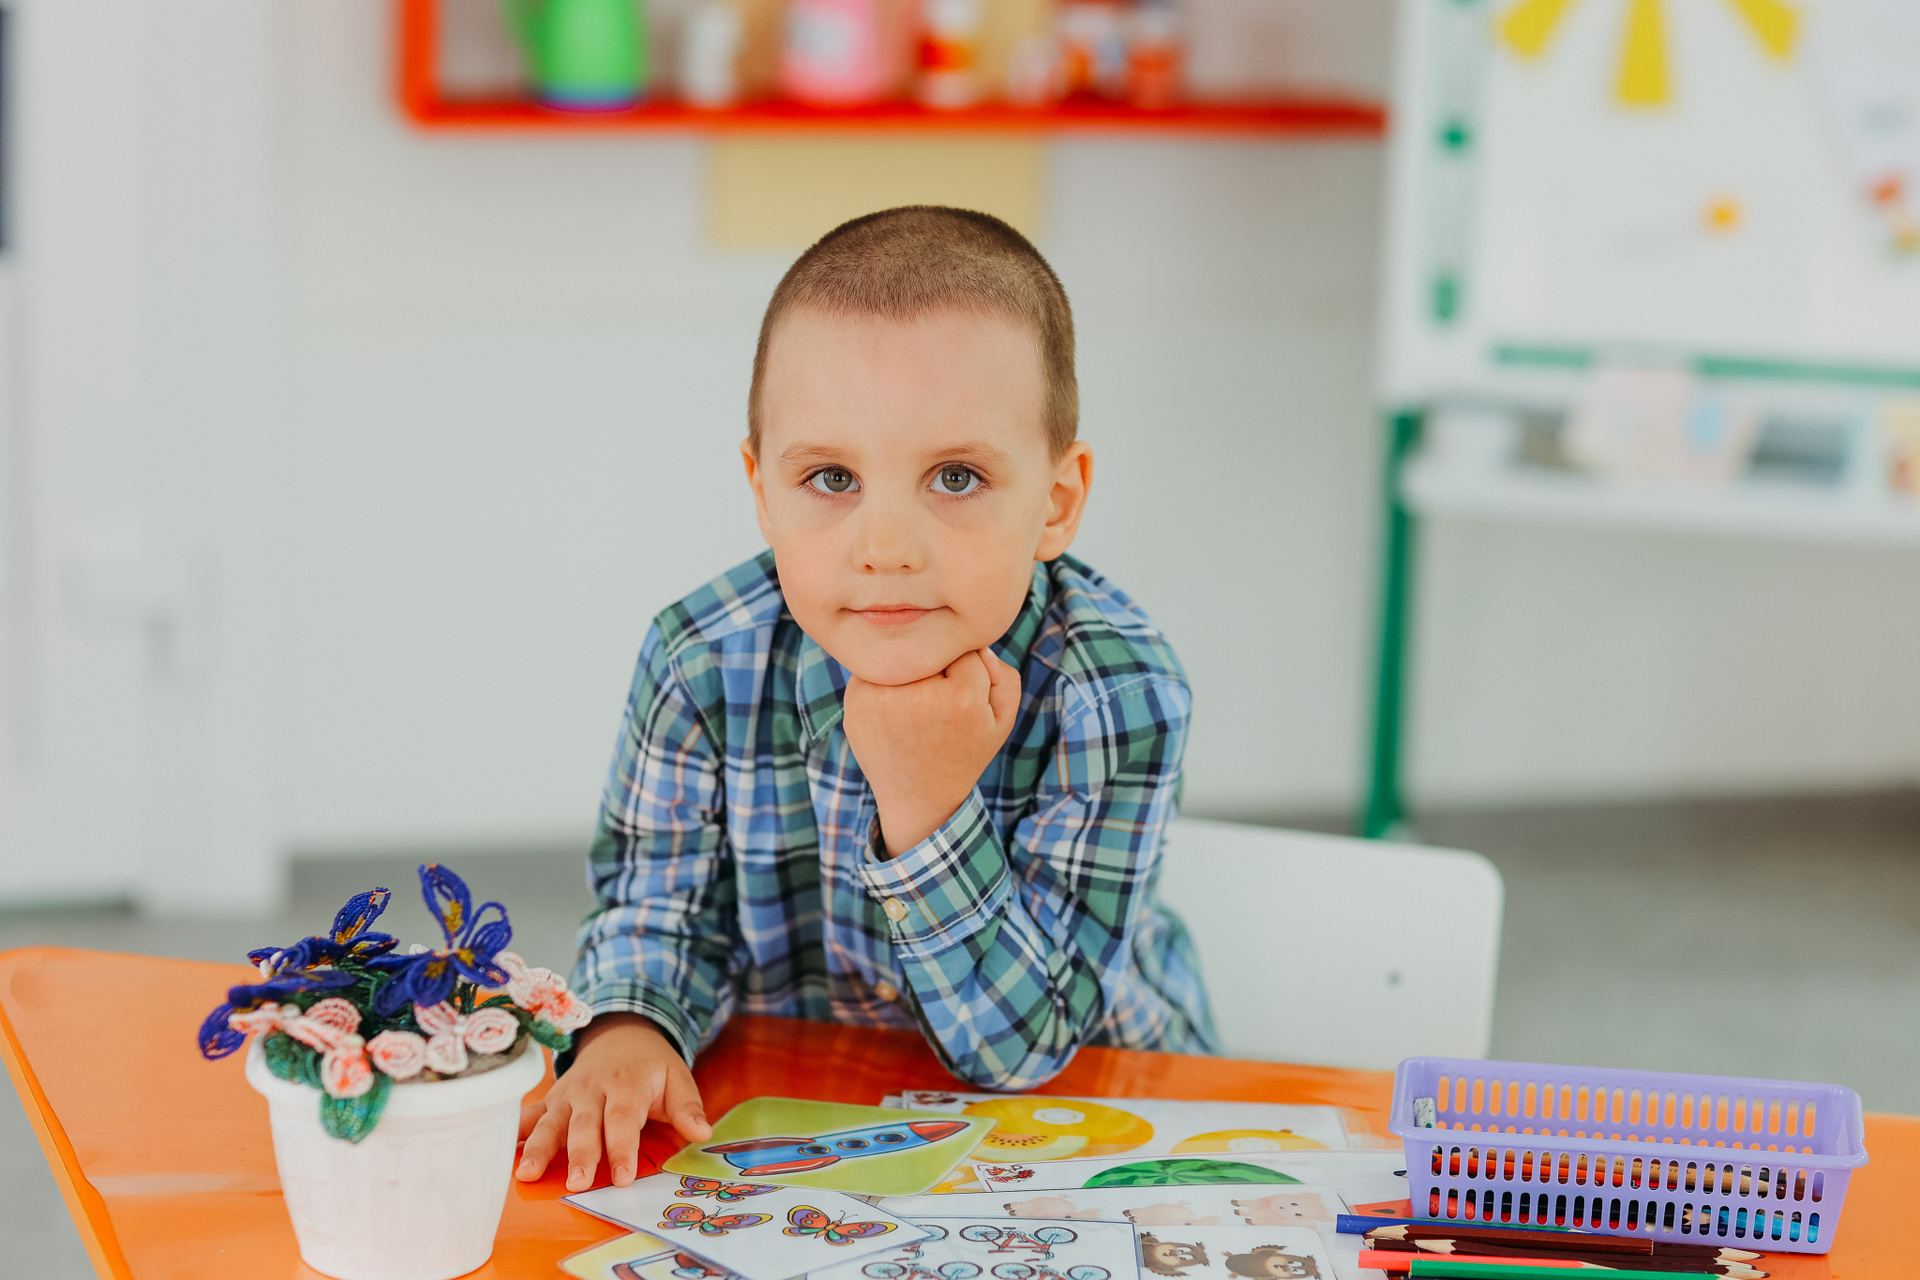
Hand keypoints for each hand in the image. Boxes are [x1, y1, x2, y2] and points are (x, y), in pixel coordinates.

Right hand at [515, 1013, 710, 1190]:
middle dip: (580, 1154)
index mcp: (626, 1084)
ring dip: (537, 1148)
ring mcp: (568, 1094)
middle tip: (577, 1184)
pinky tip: (500, 1153)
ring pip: (550, 1122)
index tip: (621, 1177)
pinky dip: (514, 1132)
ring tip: (526, 1175)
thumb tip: (702, 1134)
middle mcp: (592, 1089)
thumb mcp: (677, 1077)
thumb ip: (688, 1107)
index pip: (623, 1120)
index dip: (621, 1148)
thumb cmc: (650, 1065)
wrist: (620, 1033)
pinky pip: (529, 1114)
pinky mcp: (551, 1099)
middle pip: (584, 1125)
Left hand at [842, 647, 1020, 854]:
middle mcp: (917, 695)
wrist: (917, 797)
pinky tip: (894, 711)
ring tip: (916, 708)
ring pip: (903, 654)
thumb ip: (1002, 673)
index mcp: (960, 699)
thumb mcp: (1001, 720)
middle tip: (939, 703)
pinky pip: (877, 667)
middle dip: (940, 667)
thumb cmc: (964, 753)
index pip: (968, 649)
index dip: (971, 671)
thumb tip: (972, 643)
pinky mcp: (855, 700)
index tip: (965, 700)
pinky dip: (887, 680)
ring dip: (911, 671)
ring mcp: (880, 697)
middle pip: (933, 648)